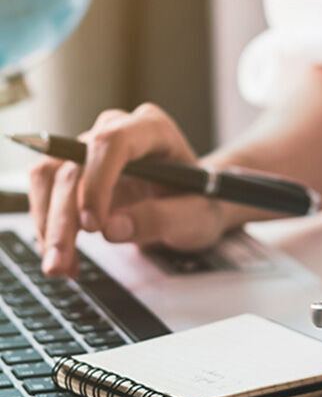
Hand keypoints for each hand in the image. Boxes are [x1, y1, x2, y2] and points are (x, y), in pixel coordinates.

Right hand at [29, 104, 226, 276]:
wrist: (192, 203)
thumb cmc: (199, 202)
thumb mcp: (196, 216)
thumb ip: (161, 218)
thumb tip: (112, 229)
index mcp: (153, 129)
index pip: (112, 142)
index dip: (97, 182)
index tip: (94, 226)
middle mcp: (116, 130)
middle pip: (74, 166)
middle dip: (63, 219)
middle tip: (61, 263)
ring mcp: (91, 148)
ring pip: (50, 177)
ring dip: (47, 224)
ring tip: (60, 267)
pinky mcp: (75, 170)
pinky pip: (46, 192)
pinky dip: (49, 227)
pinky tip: (65, 257)